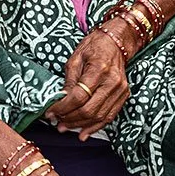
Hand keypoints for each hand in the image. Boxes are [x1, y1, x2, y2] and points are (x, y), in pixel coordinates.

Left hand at [44, 24, 131, 138]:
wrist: (116, 43)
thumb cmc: (94, 47)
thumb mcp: (75, 59)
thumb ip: (69, 82)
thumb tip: (60, 101)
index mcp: (99, 69)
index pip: (79, 96)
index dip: (63, 108)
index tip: (51, 112)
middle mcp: (112, 82)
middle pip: (89, 109)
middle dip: (70, 119)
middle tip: (57, 122)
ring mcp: (120, 90)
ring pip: (99, 116)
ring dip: (80, 125)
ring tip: (66, 127)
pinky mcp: (124, 96)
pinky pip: (109, 116)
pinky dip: (95, 126)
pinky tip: (83, 132)